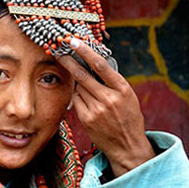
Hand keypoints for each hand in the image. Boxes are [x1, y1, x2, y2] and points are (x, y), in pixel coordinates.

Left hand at [56, 38, 155, 176]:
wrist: (127, 146)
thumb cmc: (128, 118)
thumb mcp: (127, 96)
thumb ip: (112, 82)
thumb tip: (92, 64)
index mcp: (122, 89)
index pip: (100, 65)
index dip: (85, 51)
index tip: (74, 41)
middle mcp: (108, 98)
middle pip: (82, 75)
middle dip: (69, 61)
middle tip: (59, 51)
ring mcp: (96, 110)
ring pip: (78, 88)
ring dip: (78, 84)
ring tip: (87, 88)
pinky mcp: (86, 119)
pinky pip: (76, 101)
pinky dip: (78, 97)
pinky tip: (86, 101)